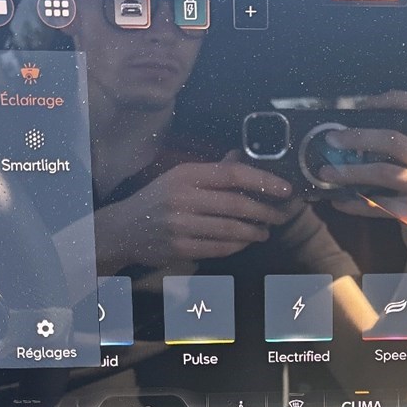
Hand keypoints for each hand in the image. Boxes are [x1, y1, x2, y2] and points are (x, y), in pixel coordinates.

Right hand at [96, 150, 293, 269]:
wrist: (122, 229)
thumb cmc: (157, 200)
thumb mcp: (180, 177)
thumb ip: (214, 171)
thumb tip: (242, 157)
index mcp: (186, 174)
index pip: (233, 174)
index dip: (263, 181)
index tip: (284, 189)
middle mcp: (182, 198)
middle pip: (236, 205)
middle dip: (265, 211)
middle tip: (281, 215)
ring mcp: (180, 225)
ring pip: (231, 230)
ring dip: (254, 232)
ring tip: (265, 231)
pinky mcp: (179, 249)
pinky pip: (219, 248)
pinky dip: (238, 246)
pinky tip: (245, 242)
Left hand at [319, 90, 406, 272]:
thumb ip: (400, 157)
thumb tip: (352, 142)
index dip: (396, 98)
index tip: (366, 104)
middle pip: (395, 139)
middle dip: (358, 137)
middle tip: (331, 140)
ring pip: (384, 172)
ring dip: (351, 172)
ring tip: (326, 173)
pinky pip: (380, 205)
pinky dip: (356, 204)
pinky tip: (339, 202)